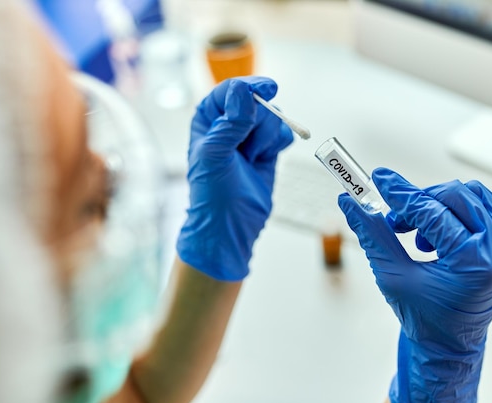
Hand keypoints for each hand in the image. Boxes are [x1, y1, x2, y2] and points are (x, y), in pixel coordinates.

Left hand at [177, 77, 292, 280]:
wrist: (230, 226)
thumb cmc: (213, 195)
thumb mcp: (215, 155)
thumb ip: (230, 122)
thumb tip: (244, 91)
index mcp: (208, 119)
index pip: (231, 91)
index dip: (250, 87)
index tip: (269, 89)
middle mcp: (228, 123)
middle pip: (257, 102)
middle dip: (257, 124)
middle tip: (246, 149)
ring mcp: (249, 136)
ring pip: (273, 117)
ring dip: (266, 139)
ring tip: (251, 159)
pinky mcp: (266, 149)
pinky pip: (282, 133)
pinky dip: (279, 144)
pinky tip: (265, 159)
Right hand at [338, 167, 491, 402]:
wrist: (450, 344)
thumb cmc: (425, 318)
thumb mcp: (392, 276)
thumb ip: (371, 233)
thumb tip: (350, 202)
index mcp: (475, 263)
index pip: (432, 211)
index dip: (400, 194)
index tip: (380, 179)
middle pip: (455, 195)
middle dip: (419, 203)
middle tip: (396, 223)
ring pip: (471, 195)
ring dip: (438, 206)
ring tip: (421, 236)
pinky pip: (486, 205)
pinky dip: (458, 211)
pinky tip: (441, 234)